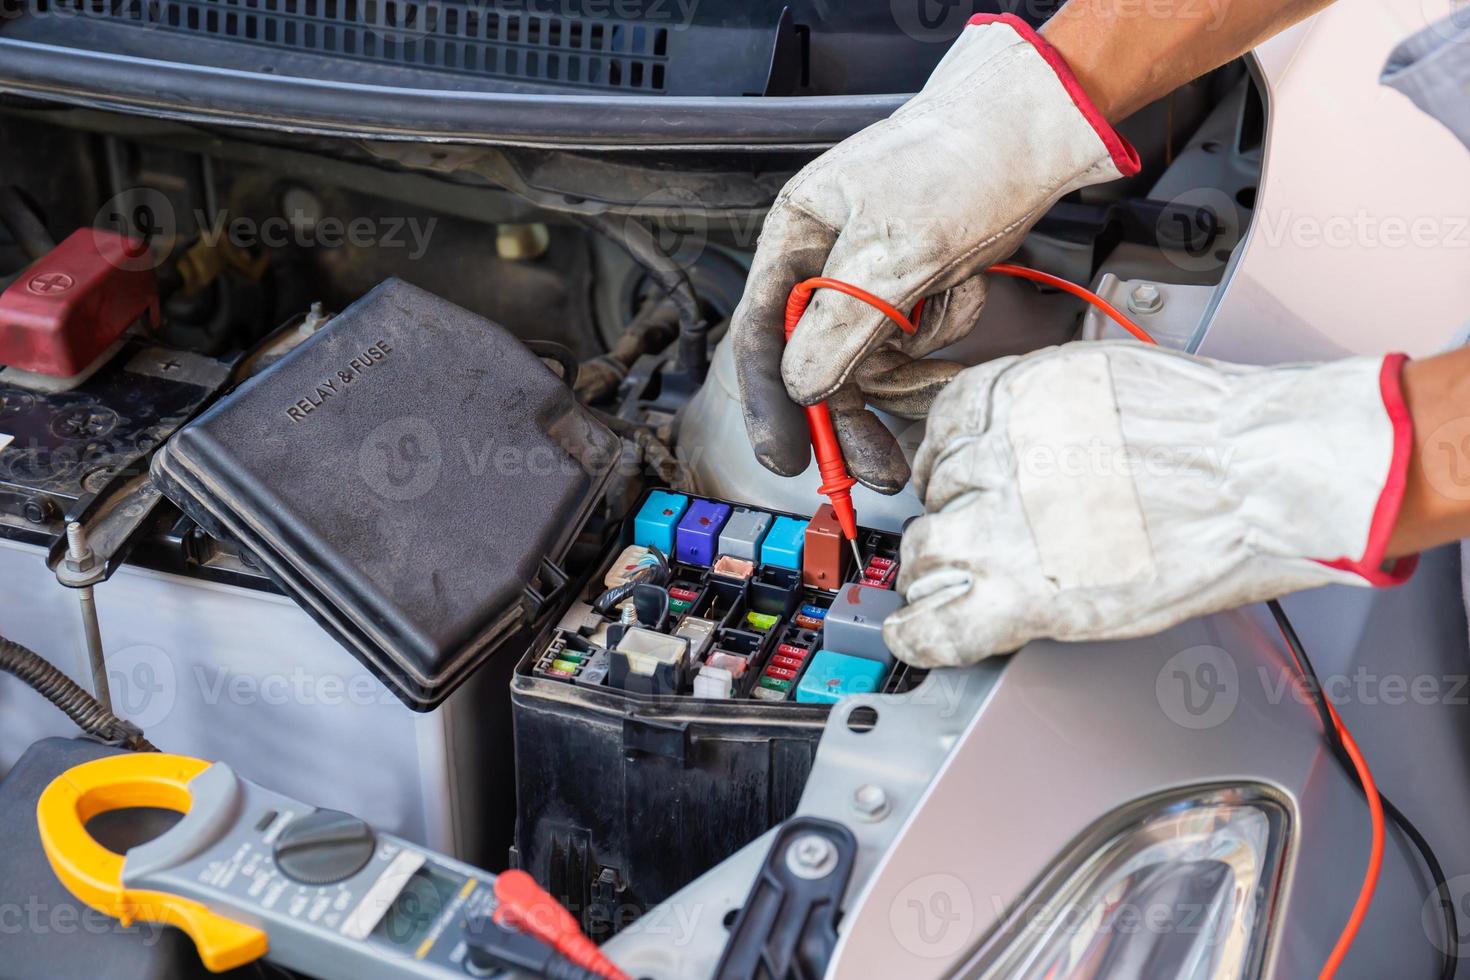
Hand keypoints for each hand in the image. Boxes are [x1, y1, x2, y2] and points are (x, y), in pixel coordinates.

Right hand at [730, 14, 1137, 492]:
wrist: (1037, 133)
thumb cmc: (960, 161)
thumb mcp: (895, 247)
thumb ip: (841, 322)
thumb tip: (800, 387)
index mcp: (795, 237)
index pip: (761, 334)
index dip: (770, 402)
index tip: (787, 458)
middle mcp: (824, 263)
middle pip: (818, 364)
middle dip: (853, 411)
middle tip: (881, 466)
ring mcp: (873, 279)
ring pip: (873, 360)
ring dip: (914, 358)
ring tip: (949, 313)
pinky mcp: (916, 289)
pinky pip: (917, 342)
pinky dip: (945, 330)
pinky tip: (964, 289)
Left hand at [883, 342, 1416, 665]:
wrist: (1260, 472)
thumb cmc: (1216, 431)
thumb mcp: (1101, 384)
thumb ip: (1046, 414)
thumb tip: (1033, 438)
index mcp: (1013, 401)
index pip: (940, 431)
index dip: (948, 463)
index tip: (955, 482)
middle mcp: (996, 458)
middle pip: (935, 495)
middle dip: (953, 516)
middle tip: (982, 536)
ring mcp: (1004, 530)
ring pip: (928, 555)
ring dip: (940, 572)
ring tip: (964, 585)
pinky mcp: (1026, 597)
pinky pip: (939, 626)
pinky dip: (919, 636)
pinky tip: (915, 636)